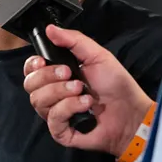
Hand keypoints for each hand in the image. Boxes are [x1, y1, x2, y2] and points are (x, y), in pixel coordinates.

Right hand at [23, 24, 154, 156]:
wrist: (131, 111)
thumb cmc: (116, 85)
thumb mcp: (97, 55)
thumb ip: (73, 40)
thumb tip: (50, 29)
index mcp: (57, 76)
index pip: (30, 70)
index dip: (32, 65)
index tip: (43, 61)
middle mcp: (53, 95)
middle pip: (30, 85)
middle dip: (49, 77)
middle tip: (70, 74)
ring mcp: (56, 114)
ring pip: (39, 102)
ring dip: (62, 93)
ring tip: (83, 91)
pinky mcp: (62, 132)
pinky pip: (53, 120)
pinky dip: (68, 109)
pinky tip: (85, 106)